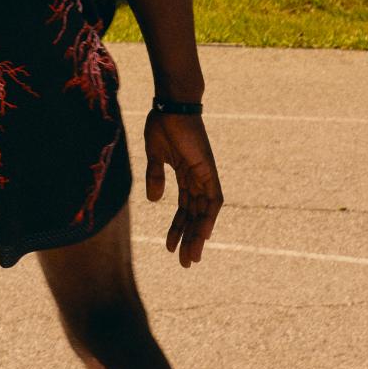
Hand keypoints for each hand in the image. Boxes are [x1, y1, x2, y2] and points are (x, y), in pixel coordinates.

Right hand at [143, 109, 222, 267]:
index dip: (178, 229)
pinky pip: (213, 198)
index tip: (170, 248)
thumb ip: (156, 176)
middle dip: (190, 239)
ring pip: (204, 212)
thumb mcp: (155, 156)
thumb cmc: (162, 123)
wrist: (171, 105)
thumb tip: (154, 200)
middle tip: (186, 263)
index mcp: (185, 175)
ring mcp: (204, 174)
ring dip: (198, 235)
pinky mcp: (207, 169)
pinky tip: (204, 234)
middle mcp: (197, 178)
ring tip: (192, 258)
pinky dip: (209, 216)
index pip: (184, 209)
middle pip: (195, 215)